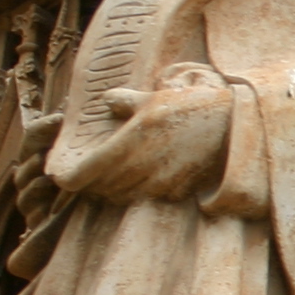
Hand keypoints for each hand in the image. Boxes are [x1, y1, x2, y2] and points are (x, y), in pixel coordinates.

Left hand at [55, 64, 232, 204]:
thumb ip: (125, 101)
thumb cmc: (193, 107)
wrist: (234, 127)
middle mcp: (140, 168)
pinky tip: (143, 177)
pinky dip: (138, 191)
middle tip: (86, 173)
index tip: (61, 175)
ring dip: (112, 188)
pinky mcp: (176, 191)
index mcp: (128, 143)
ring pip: (121, 195)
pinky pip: (146, 196)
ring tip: (113, 175)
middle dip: (90, 182)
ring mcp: (158, 183)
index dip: (68, 178)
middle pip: (100, 188)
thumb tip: (107, 101)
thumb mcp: (155, 97)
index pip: (84, 173)